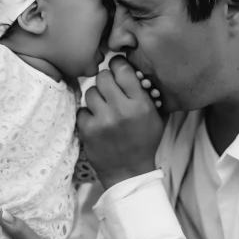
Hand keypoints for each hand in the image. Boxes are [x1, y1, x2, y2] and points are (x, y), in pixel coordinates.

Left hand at [77, 55, 164, 190]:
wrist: (129, 173)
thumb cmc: (144, 142)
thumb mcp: (156, 117)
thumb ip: (147, 93)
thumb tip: (134, 69)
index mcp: (140, 104)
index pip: (123, 70)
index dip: (117, 66)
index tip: (116, 69)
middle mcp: (121, 110)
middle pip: (103, 77)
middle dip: (106, 81)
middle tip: (109, 91)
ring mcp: (103, 120)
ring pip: (90, 92)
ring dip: (96, 98)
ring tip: (103, 109)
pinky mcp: (88, 130)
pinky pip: (82, 110)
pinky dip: (88, 115)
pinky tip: (96, 123)